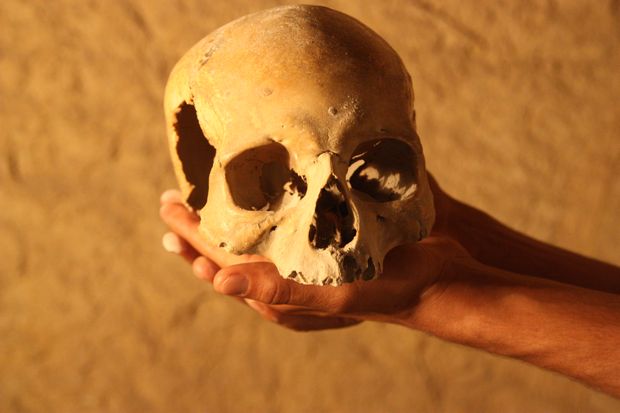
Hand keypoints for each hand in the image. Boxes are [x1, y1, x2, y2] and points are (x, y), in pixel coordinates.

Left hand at [159, 175, 470, 330]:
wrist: (437, 279)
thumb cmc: (389, 290)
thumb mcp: (336, 294)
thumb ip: (281, 291)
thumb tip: (220, 283)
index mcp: (282, 295)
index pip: (221, 263)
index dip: (192, 235)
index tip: (168, 205)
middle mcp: (286, 281)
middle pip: (227, 256)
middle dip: (195, 230)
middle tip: (170, 199)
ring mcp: (302, 264)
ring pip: (248, 245)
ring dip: (220, 223)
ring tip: (198, 201)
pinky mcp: (320, 247)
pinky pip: (276, 232)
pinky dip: (256, 215)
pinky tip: (252, 196)